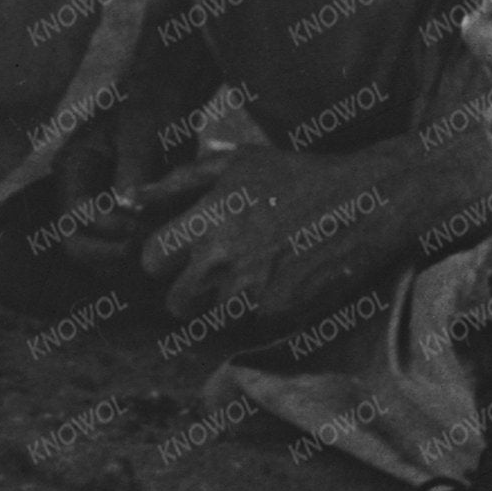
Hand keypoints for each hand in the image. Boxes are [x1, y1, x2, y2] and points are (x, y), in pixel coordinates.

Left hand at [131, 137, 454, 341]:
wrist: (363, 203)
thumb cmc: (294, 176)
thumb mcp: (235, 164)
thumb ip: (177, 182)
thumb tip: (128, 200)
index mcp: (207, 220)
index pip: (152, 260)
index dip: (165, 258)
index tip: (185, 250)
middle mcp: (223, 259)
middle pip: (175, 302)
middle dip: (190, 290)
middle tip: (218, 270)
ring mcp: (252, 291)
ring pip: (210, 319)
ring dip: (222, 305)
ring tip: (251, 273)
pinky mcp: (279, 314)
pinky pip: (247, 326)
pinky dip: (256, 312)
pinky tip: (277, 282)